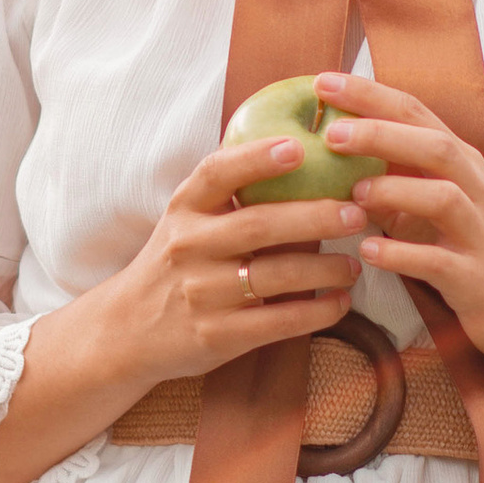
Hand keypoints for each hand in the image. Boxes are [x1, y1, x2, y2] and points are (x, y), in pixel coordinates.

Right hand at [91, 126, 362, 385]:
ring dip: (324, 269)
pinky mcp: (216, 336)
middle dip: (314, 217)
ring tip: (354, 264)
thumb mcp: (188, 220)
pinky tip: (339, 302)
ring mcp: (202, 293)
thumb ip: (230, 192)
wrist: (128, 330)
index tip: (298, 147)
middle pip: (259, 225)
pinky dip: (316, 312)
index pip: (218, 173)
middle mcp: (190, 246)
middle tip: (356, 212)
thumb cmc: (175, 264)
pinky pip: (277, 322)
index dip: (257, 158)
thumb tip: (300, 151)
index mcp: (185, 208)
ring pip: (275, 275)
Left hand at [312, 70, 483, 369]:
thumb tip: (334, 149)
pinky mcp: (476, 279)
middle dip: (382, 133)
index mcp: (461, 165)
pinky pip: (439, 262)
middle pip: (435, 146)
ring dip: (396, 190)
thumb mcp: (439, 201)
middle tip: (332, 134)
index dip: (371, 95)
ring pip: (444, 198)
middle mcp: (476, 190)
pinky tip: (369, 251)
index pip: (416, 114)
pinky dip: (402, 254)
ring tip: (353, 194)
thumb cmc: (474, 247)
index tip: (323, 82)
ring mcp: (479, 235)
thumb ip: (398, 173)